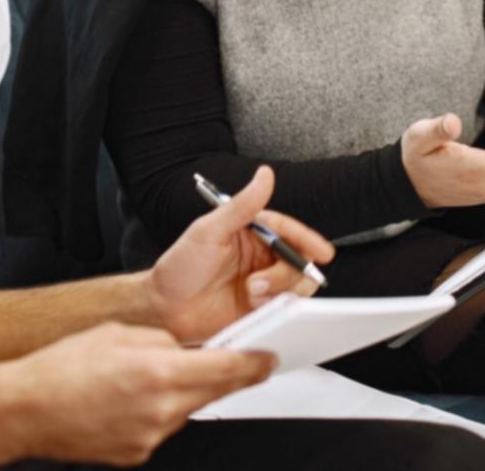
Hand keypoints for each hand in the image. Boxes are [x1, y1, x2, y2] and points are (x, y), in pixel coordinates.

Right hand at [3, 321, 273, 466]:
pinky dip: (158, 411)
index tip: (269, 359)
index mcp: (159, 372)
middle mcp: (160, 409)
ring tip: (146, 378)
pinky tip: (130, 400)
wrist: (23, 410)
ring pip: (187, 410)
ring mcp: (150, 436)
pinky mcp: (137, 454)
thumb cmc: (61, 368)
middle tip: (221, 362)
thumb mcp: (119, 333)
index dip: (255, 365)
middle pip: (213, 392)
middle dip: (221, 376)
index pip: (228, 369)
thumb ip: (161, 340)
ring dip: (183, 393)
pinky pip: (162, 427)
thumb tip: (184, 347)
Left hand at [145, 166, 334, 343]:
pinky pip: (285, 310)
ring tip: (252, 296)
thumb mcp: (209, 231)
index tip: (321, 251)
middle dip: (287, 273)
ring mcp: (262, 285)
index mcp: (252, 234)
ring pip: (296, 286)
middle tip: (260, 283)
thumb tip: (265, 174)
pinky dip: (278, 310)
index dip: (307, 240)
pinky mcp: (260, 311)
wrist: (162, 309)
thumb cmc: (179, 267)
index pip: (288, 231)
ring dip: (280, 292)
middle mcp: (260, 258)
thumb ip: (241, 205)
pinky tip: (256, 309)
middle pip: (298, 260)